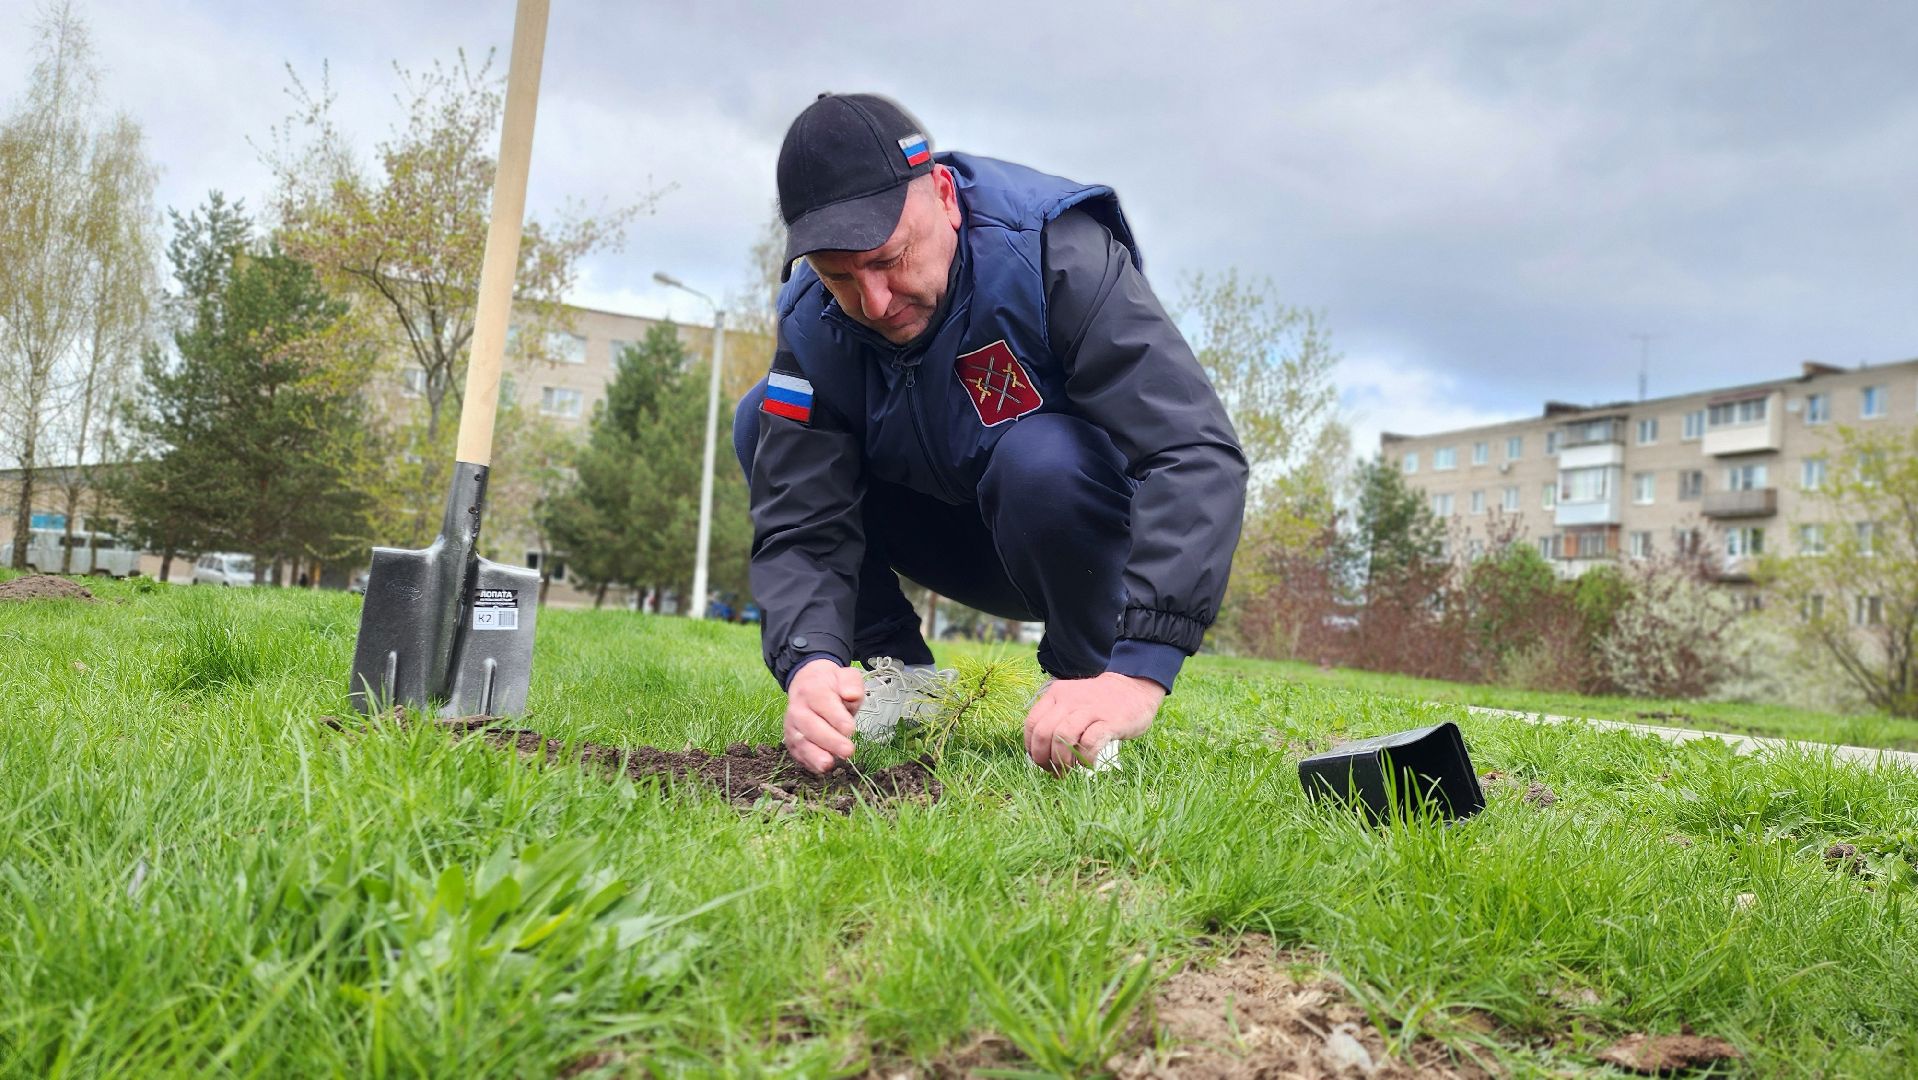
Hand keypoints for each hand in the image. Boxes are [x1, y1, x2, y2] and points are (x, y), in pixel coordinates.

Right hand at [783, 658, 864, 773]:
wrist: (807, 684)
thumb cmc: (831, 685)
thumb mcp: (845, 676)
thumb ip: (851, 684)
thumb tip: (851, 695)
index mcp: (812, 689)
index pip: (823, 703)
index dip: (836, 717)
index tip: (850, 729)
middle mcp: (798, 708)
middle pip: (811, 726)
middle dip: (829, 741)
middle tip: (848, 751)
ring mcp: (792, 726)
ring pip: (800, 742)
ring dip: (814, 755)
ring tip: (829, 765)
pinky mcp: (791, 740)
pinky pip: (798, 753)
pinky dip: (808, 762)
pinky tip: (821, 768)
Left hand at [1024, 672, 1164, 773]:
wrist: (1134, 688)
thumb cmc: (1099, 703)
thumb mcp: (1072, 702)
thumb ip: (1056, 720)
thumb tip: (1041, 754)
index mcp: (1057, 695)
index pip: (1031, 723)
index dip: (1031, 748)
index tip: (1040, 762)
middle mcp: (1069, 700)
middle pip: (1044, 732)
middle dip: (1043, 758)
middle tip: (1053, 771)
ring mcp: (1090, 710)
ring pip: (1062, 737)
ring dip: (1062, 760)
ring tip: (1069, 771)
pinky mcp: (1109, 721)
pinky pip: (1090, 743)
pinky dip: (1085, 759)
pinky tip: (1088, 765)